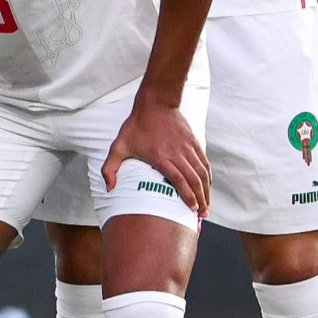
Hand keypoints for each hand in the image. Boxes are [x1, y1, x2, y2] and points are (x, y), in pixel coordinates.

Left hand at [103, 92, 211, 215]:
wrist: (155, 103)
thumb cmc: (135, 126)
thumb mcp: (118, 146)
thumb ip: (110, 167)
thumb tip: (109, 188)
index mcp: (160, 156)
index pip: (178, 179)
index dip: (187, 196)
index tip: (191, 209)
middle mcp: (176, 153)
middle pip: (193, 179)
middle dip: (200, 199)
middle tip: (201, 214)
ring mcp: (187, 147)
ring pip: (202, 173)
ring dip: (207, 191)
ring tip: (206, 206)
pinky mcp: (194, 142)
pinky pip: (204, 163)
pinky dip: (208, 177)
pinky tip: (207, 187)